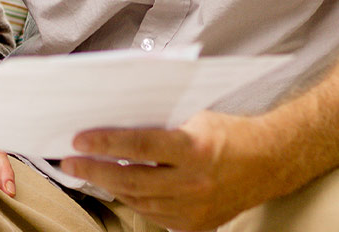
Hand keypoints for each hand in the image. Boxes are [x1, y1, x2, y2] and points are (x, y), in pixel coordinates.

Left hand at [60, 110, 281, 230]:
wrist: (269, 163)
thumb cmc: (228, 133)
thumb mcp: (194, 117)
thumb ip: (158, 121)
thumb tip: (113, 116)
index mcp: (195, 148)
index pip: (140, 145)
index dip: (106, 142)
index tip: (79, 139)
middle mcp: (195, 182)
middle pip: (133, 179)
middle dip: (95, 170)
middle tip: (69, 161)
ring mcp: (196, 208)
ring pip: (140, 201)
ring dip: (110, 185)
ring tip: (88, 171)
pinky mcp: (197, 225)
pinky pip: (154, 214)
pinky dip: (133, 199)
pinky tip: (118, 185)